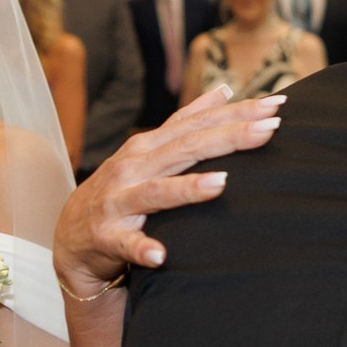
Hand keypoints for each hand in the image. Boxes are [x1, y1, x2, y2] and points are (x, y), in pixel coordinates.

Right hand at [55, 88, 282, 296]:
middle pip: (185, 149)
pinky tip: (161, 255)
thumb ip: (185, 122)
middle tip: (268, 130)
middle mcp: (134, 168)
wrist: (71, 237)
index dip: (236, 113)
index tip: (275, 105)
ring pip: (156, 192)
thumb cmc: (120, 190)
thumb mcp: (149, 151)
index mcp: (149, 146)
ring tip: (221, 184)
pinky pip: (126, 244)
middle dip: (228, 137)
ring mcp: (119, 201)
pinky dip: (142, 248)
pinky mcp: (107, 237)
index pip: (199, 124)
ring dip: (187, 189)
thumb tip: (223, 91)